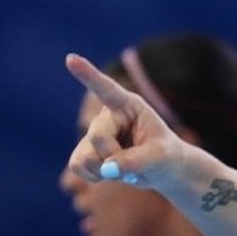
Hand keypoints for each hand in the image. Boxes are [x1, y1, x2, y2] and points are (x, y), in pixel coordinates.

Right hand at [65, 53, 186, 188]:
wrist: (161, 169)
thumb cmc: (166, 155)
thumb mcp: (161, 157)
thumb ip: (137, 161)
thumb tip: (108, 168)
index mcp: (128, 105)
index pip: (107, 89)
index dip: (88, 75)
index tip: (71, 59)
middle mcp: (107, 116)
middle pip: (98, 137)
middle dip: (116, 156)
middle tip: (136, 160)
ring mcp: (93, 134)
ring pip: (85, 156)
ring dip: (105, 169)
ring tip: (124, 167)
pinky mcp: (85, 151)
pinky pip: (78, 167)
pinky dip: (95, 176)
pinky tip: (109, 173)